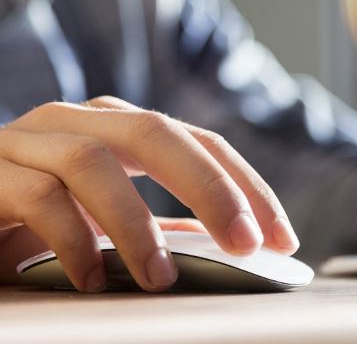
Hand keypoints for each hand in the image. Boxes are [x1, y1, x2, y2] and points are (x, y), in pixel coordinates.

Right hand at [0, 96, 298, 292]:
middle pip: (155, 132)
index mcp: (120, 127)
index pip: (199, 141)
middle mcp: (80, 121)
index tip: (279, 236)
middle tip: (246, 244)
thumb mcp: (111, 213)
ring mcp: (31, 140)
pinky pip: (38, 197)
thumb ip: (159, 220)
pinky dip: (72, 241)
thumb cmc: (45, 215)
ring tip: (160, 278)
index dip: (245, 184)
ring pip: (94, 162)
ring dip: (135, 223)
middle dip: (209, 188)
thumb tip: (225, 244)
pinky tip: (90, 280)